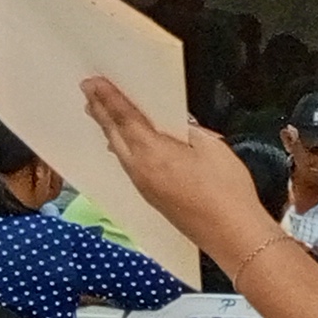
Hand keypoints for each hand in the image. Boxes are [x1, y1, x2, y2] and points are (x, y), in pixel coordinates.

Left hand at [79, 77, 272, 259]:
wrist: (230, 235)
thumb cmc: (226, 189)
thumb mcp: (212, 147)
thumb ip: (188, 131)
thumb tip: (174, 125)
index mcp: (153, 152)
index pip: (125, 117)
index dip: (109, 97)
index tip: (93, 82)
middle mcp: (140, 169)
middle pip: (114, 134)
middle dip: (100, 111)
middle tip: (87, 91)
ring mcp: (143, 186)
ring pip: (119, 151)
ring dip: (108, 130)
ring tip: (98, 113)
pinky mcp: (151, 197)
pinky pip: (128, 165)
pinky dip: (119, 148)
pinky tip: (120, 146)